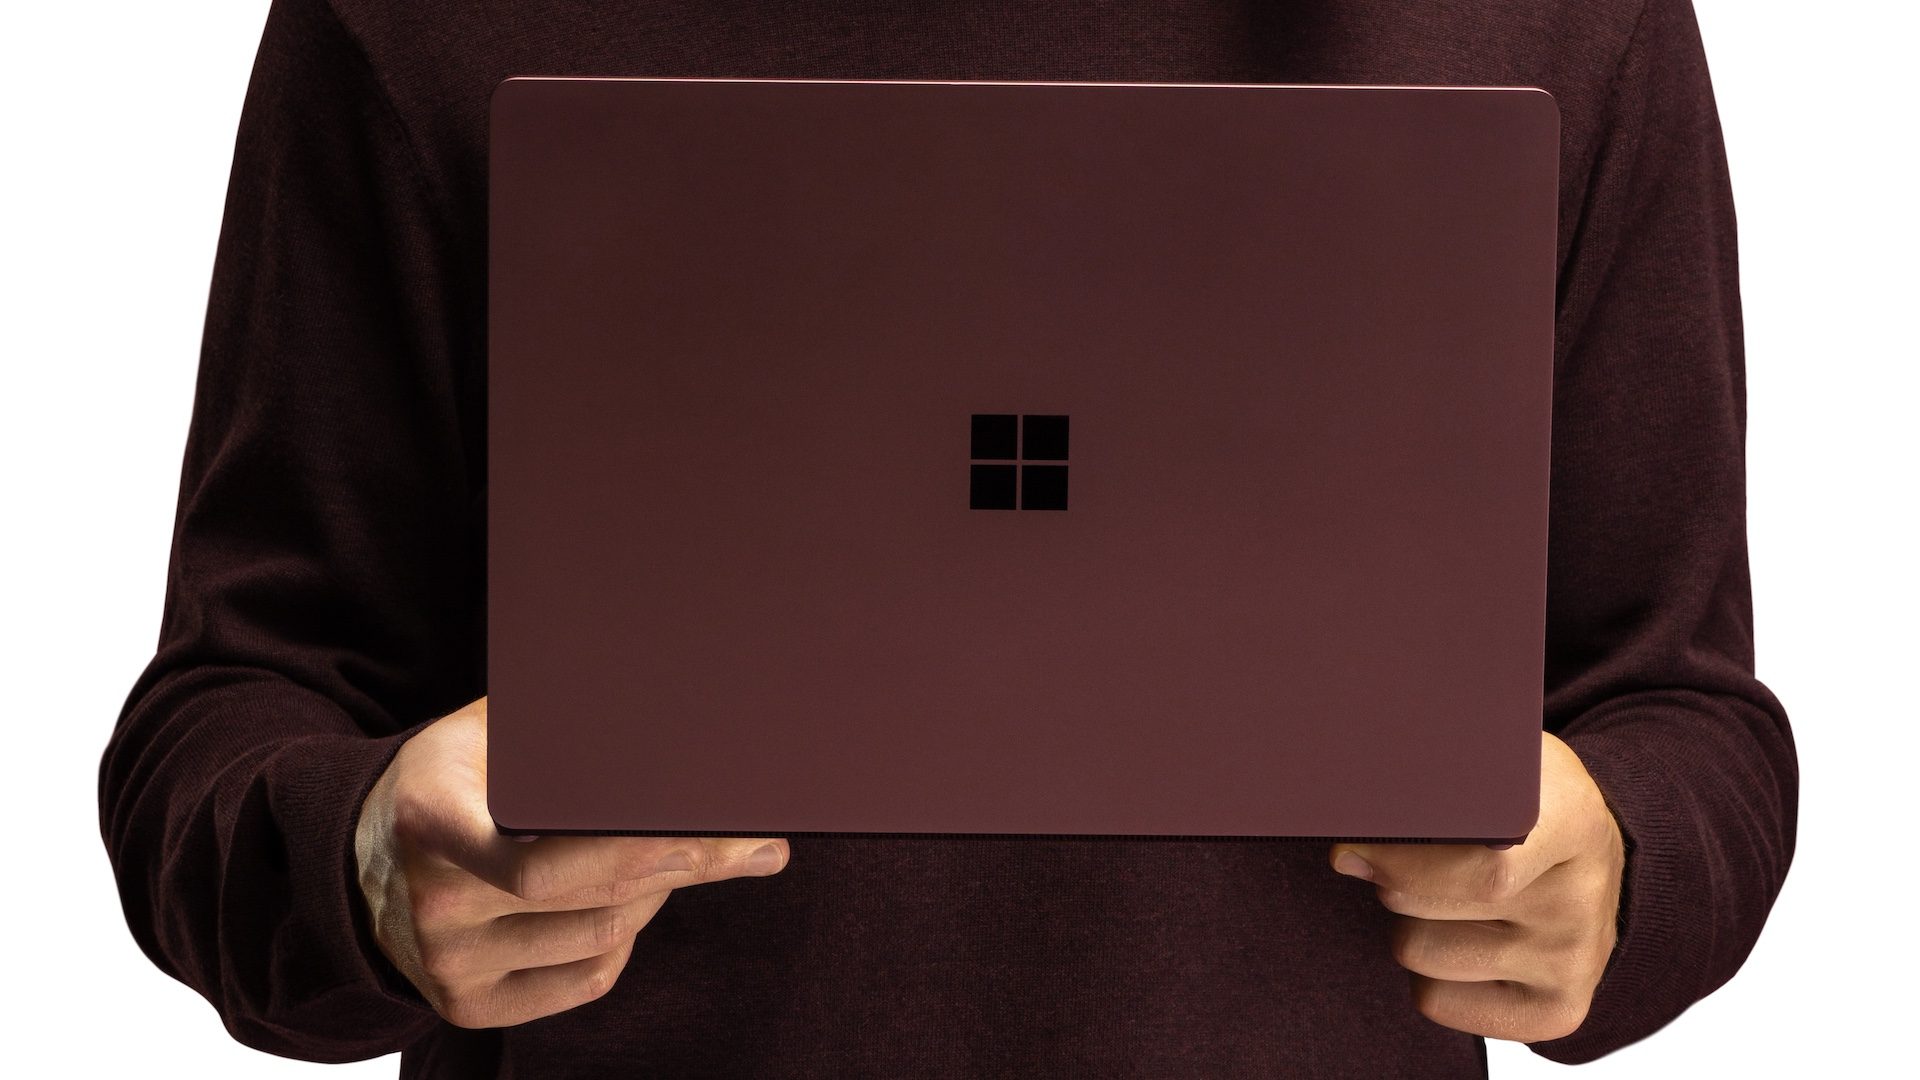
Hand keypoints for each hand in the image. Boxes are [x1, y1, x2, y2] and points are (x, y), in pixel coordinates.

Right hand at [353, 696, 789, 1027]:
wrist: (357, 854)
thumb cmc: (446, 775)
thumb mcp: (481, 730)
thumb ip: (557, 724)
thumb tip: (671, 711)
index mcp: (430, 821)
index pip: (543, 865)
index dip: (641, 851)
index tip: (716, 829)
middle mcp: (433, 904)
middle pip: (594, 903)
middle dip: (689, 868)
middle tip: (752, 842)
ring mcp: (446, 965)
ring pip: (601, 940)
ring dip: (659, 896)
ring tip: (686, 855)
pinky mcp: (466, 1005)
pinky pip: (582, 979)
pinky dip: (623, 941)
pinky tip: (637, 900)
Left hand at [1328, 731, 1625, 1042]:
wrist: (1593, 856)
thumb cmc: (1522, 800)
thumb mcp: (1490, 761)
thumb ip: (1423, 778)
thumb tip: (1344, 838)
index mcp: (1572, 822)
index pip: (1481, 867)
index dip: (1400, 858)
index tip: (1354, 845)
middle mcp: (1580, 901)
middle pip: (1422, 904)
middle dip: (1391, 875)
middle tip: (1411, 854)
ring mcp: (1573, 963)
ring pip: (1417, 951)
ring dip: (1409, 921)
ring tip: (1446, 893)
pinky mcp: (1556, 1011)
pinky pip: (1434, 999)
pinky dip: (1427, 970)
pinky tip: (1461, 936)